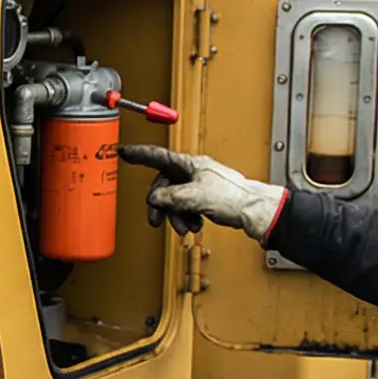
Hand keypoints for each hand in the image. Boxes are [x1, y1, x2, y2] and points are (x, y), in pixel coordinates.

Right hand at [116, 145, 285, 239]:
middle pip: (163, 186)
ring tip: (187, 227)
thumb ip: (170, 196)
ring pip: (174, 200)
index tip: (123, 151)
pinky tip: (196, 223)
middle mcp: (192, 172)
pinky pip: (185, 207)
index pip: (157, 156)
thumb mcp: (194, 197)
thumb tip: (155, 197)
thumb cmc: (233, 197)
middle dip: (161, 206)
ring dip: (176, 216)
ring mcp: (198, 185)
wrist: (254, 210)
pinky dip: (187, 218)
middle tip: (158, 220)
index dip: (138, 154)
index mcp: (189, 164)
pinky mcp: (204, 198)